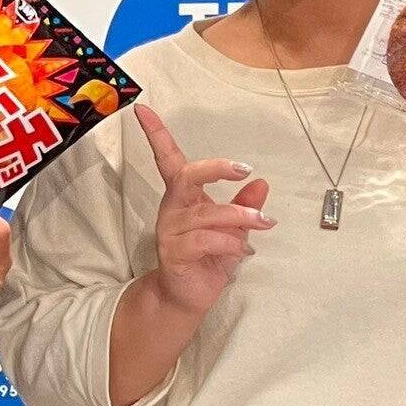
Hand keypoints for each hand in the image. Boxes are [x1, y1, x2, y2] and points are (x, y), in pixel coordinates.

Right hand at [137, 104, 271, 319]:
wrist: (187, 297)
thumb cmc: (209, 257)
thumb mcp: (234, 229)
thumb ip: (245, 205)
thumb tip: (262, 183)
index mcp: (183, 196)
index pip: (168, 159)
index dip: (156, 133)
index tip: (143, 108)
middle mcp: (172, 208)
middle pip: (186, 175)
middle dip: (216, 168)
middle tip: (244, 169)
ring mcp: (170, 231)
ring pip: (206, 212)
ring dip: (240, 216)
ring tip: (263, 222)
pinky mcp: (173, 253)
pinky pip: (206, 239)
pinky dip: (232, 242)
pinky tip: (244, 250)